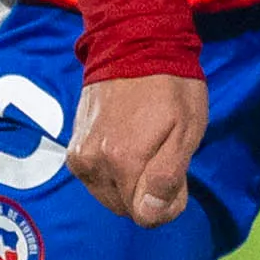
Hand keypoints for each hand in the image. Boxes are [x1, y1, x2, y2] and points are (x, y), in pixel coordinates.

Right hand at [65, 72, 205, 226]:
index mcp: (123, 162)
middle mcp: (93, 164)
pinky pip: (95, 178)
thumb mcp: (186, 131)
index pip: (146, 216)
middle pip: (126, 208)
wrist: (132, 44)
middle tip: (163, 155)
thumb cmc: (171, 87)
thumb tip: (148, 214)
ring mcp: (79, 156)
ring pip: (109, 195)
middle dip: (147, 193)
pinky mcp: (73, 147)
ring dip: (129, 182)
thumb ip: (167, 178)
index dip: (168, 202)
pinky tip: (125, 142)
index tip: (178, 175)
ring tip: (144, 146)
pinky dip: (112, 171)